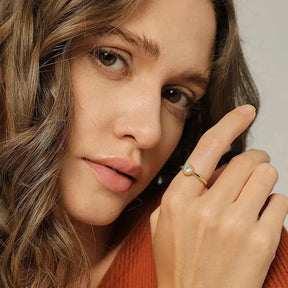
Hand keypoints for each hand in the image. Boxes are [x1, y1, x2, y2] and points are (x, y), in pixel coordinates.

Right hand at [150, 105, 287, 287]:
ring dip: (264, 178)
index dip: (229, 124)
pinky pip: (280, 201)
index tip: (246, 112)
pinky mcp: (261, 241)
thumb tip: (208, 171)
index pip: (208, 148)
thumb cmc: (178, 264)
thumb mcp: (163, 224)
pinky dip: (274, 203)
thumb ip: (180, 193)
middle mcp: (206, 207)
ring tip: (255, 192)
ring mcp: (235, 224)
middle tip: (252, 169)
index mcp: (178, 200)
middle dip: (253, 160)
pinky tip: (261, 216)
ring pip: (267, 175)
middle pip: (246, 160)